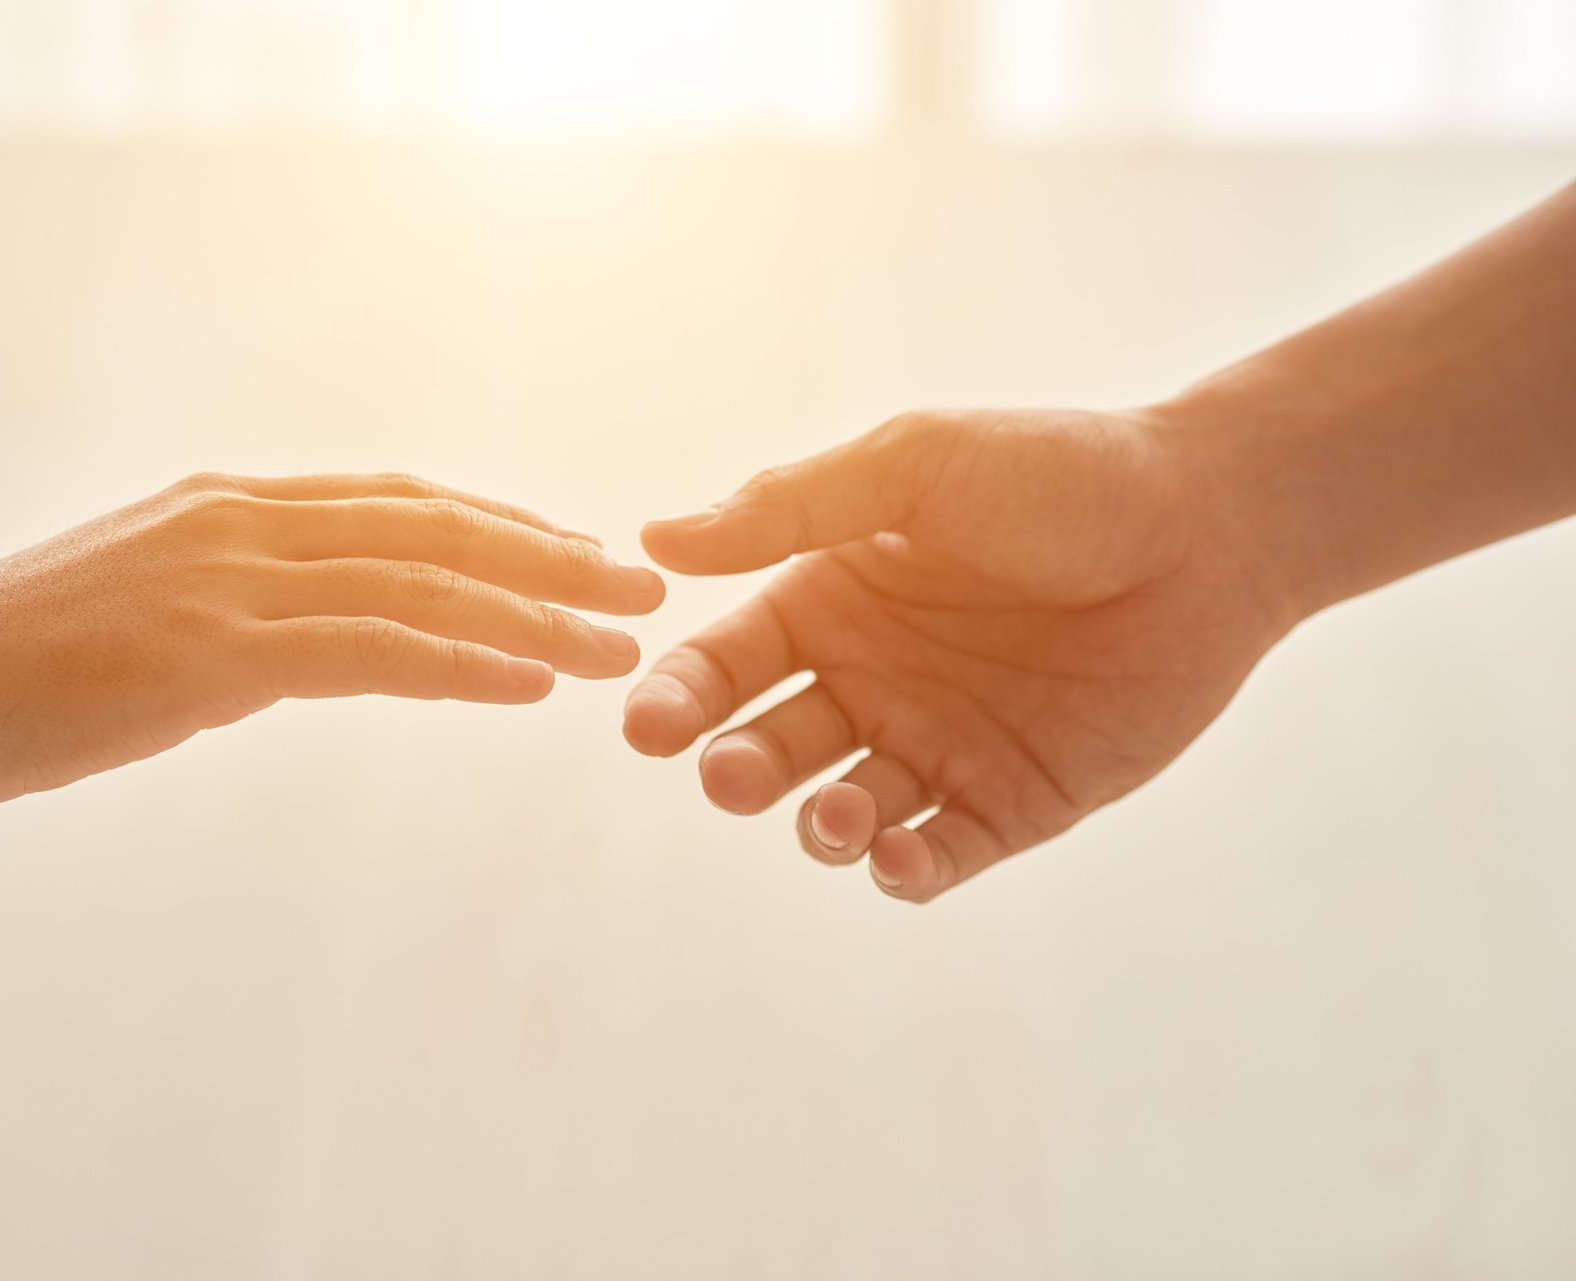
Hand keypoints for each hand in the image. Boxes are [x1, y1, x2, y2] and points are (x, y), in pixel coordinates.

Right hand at [0, 472, 663, 805]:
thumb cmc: (12, 667)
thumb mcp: (137, 611)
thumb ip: (227, 615)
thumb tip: (291, 650)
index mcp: (229, 507)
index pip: (397, 500)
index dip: (497, 521)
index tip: (571, 546)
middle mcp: (245, 522)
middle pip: (436, 526)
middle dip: (549, 553)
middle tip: (640, 581)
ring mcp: (234, 579)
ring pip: (424, 583)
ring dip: (535, 613)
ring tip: (623, 643)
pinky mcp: (219, 650)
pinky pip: (374, 651)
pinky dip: (465, 663)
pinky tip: (535, 685)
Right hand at [624, 408, 1294, 902]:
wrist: (1214, 525)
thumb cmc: (1058, 476)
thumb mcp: (914, 467)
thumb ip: (793, 506)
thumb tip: (658, 540)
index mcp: (833, 598)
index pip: (727, 661)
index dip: (679, 696)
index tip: (647, 726)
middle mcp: (873, 679)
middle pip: (769, 745)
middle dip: (736, 769)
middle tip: (732, 773)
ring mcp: (940, 745)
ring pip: (843, 811)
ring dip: (820, 826)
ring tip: (836, 816)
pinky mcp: (1014, 802)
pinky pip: (938, 853)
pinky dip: (904, 870)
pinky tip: (896, 856)